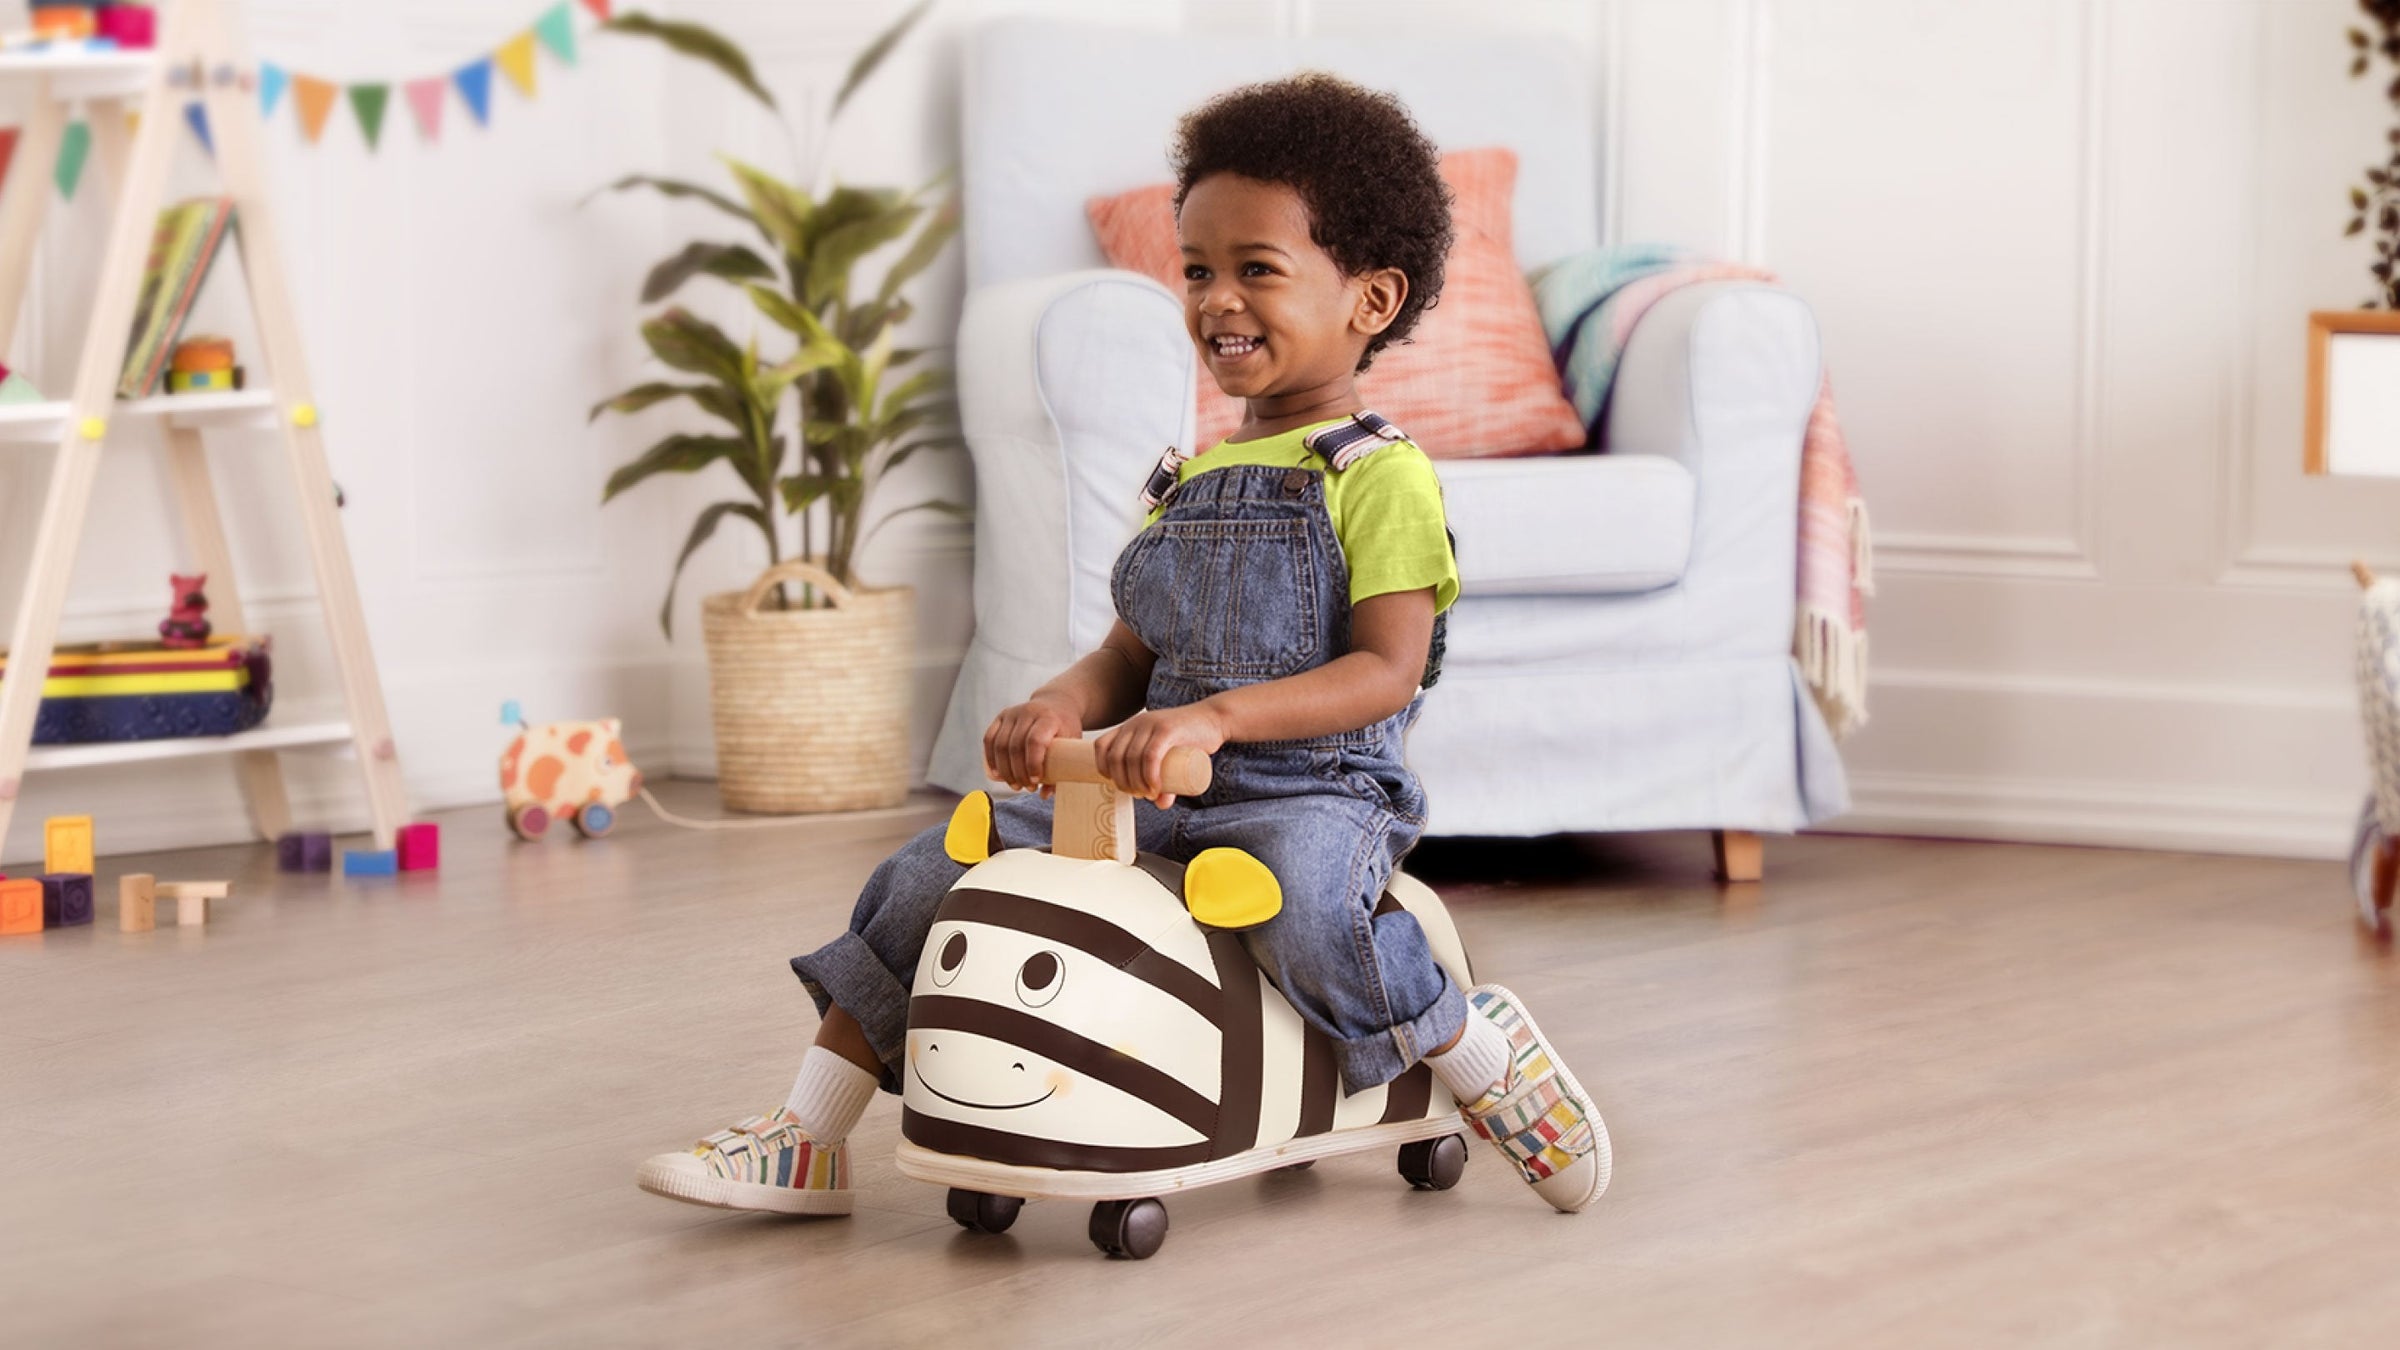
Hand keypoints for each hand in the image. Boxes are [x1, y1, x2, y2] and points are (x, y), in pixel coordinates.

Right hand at [984, 696, 1079, 794]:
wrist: (1057, 703)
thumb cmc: (1065, 729)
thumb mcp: (1071, 744)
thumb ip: (1062, 769)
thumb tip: (1044, 795)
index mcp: (1048, 718)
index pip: (1035, 741)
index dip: (1032, 764)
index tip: (1035, 781)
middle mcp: (1028, 712)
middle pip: (1015, 747)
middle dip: (1018, 773)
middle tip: (1026, 787)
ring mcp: (1012, 713)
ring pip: (1000, 745)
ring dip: (1004, 770)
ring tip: (1014, 784)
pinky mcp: (1001, 717)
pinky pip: (989, 739)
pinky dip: (990, 759)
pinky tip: (996, 774)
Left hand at [1094, 702, 1226, 807]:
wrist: (1214, 720)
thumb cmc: (1190, 741)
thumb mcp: (1170, 760)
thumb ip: (1164, 780)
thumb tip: (1160, 804)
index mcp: (1129, 727)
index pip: (1101, 747)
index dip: (1104, 770)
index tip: (1120, 785)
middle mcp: (1135, 723)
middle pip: (1115, 758)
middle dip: (1123, 783)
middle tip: (1140, 795)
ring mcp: (1151, 724)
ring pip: (1131, 758)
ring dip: (1136, 783)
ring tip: (1149, 794)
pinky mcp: (1167, 730)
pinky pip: (1150, 755)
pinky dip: (1149, 775)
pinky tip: (1154, 787)